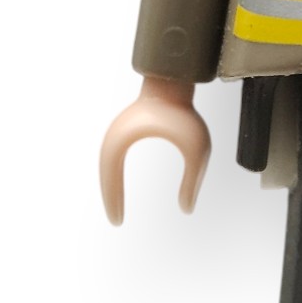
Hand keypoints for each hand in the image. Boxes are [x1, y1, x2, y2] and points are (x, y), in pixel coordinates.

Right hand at [99, 76, 210, 221]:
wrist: (174, 81)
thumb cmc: (185, 113)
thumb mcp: (197, 149)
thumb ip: (193, 180)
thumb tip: (187, 210)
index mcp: (122, 139)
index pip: (110, 177)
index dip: (113, 200)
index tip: (118, 221)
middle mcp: (114, 135)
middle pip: (105, 173)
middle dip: (110, 197)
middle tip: (116, 221)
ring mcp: (118, 130)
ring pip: (107, 165)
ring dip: (111, 186)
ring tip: (117, 210)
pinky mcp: (125, 128)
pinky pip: (114, 156)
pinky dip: (115, 174)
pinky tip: (122, 188)